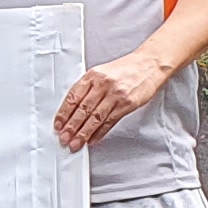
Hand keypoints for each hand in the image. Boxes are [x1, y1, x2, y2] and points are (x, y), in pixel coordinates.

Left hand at [54, 52, 173, 150]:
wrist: (149, 65)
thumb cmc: (125, 69)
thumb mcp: (102, 72)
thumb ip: (88, 88)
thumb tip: (73, 109)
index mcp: (93, 75)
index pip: (73, 97)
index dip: (64, 113)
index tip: (58, 125)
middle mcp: (103, 84)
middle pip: (83, 109)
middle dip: (71, 126)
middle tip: (64, 138)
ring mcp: (115, 95)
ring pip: (95, 117)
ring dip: (83, 133)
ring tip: (76, 143)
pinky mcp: (127, 104)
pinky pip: (110, 121)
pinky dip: (100, 132)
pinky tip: (93, 139)